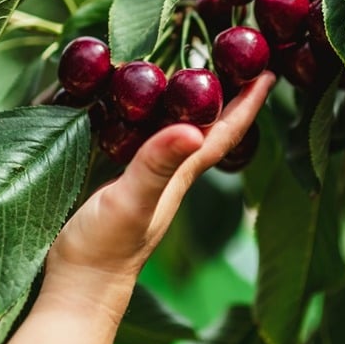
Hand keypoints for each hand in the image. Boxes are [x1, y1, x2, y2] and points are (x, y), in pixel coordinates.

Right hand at [46, 71, 274, 289]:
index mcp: (178, 177)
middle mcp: (166, 176)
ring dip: (181, 106)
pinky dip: (139, 120)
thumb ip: (157, 167)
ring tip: (182, 73)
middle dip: (218, 95)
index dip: (245, 105)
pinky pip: (135, 142)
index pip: (221, 134)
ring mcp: (141, 183)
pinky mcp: (113, 186)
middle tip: (226, 57)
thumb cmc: (106, 249)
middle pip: (202, 128)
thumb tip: (194, 130)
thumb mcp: (131, 202)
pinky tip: (127, 110)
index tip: (266, 72)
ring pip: (169, 134)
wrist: (77, 286)